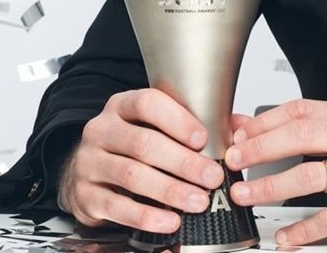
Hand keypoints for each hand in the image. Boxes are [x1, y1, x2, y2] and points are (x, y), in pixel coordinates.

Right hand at [58, 88, 251, 232]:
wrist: (86, 171)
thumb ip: (197, 123)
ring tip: (197, 201)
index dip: (177, 121)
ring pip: (132, 175)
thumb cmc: (129, 145)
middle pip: (144, 144)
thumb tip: (240, 127)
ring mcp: (90, 162)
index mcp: (122, 106)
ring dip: (170, 191)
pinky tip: (169, 221)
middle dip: (184, 163)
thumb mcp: (156, 126)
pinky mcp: (86, 195)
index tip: (203, 139)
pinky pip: (117, 207)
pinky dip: (146, 216)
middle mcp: (102, 130)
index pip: (148, 104)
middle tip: (212, 177)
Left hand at [224, 99, 326, 244]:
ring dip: (272, 187)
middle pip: (299, 136)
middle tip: (233, 162)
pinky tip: (288, 237)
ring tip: (248, 196)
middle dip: (259, 149)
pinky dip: (305, 230)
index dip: (263, 122)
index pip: (300, 110)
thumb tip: (283, 128)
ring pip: (311, 175)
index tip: (238, 134)